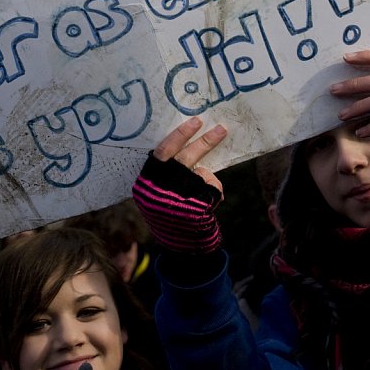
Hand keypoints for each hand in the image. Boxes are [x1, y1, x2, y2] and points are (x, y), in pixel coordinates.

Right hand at [132, 117, 227, 253]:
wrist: (180, 247)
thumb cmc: (171, 214)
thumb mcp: (161, 193)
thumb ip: (170, 174)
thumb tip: (193, 146)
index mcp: (148, 183)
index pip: (163, 151)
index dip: (180, 136)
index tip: (196, 122)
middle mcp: (161, 188)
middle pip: (186, 158)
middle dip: (205, 142)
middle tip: (222, 129)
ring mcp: (178, 198)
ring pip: (202, 175)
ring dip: (208, 179)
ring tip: (204, 194)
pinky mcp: (196, 208)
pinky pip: (212, 190)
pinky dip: (215, 194)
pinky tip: (207, 207)